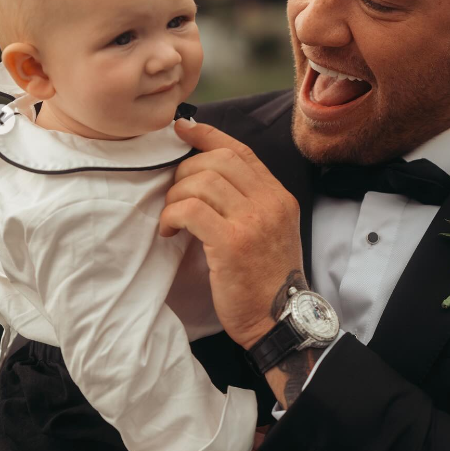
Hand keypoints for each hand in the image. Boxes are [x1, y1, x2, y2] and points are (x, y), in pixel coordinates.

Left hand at [159, 119, 304, 349]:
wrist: (281, 320)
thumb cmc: (267, 280)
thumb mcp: (271, 231)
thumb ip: (249, 202)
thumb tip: (208, 176)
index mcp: (278, 196)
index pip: (241, 151)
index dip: (208, 135)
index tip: (182, 129)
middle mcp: (269, 202)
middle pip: (218, 160)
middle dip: (186, 169)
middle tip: (174, 193)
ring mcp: (253, 221)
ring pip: (201, 181)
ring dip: (175, 195)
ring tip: (171, 217)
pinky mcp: (232, 243)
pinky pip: (190, 210)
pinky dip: (171, 215)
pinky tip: (168, 231)